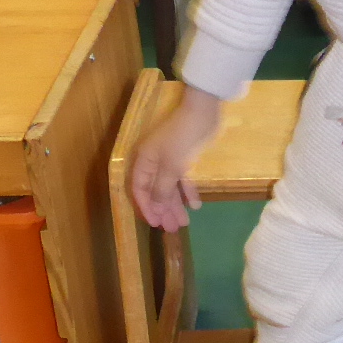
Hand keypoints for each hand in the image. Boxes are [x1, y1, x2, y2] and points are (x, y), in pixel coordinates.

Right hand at [129, 88, 224, 231]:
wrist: (203, 112)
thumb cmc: (182, 138)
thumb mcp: (171, 166)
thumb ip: (162, 189)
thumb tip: (155, 210)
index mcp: (144, 161)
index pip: (139, 189)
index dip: (146, 207)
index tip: (155, 224)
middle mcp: (154, 162)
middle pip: (155, 191)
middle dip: (163, 210)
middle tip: (172, 229)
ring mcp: (170, 160)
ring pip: (170, 187)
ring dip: (177, 204)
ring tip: (185, 223)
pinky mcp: (185, 158)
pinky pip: (184, 179)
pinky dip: (189, 191)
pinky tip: (196, 205)